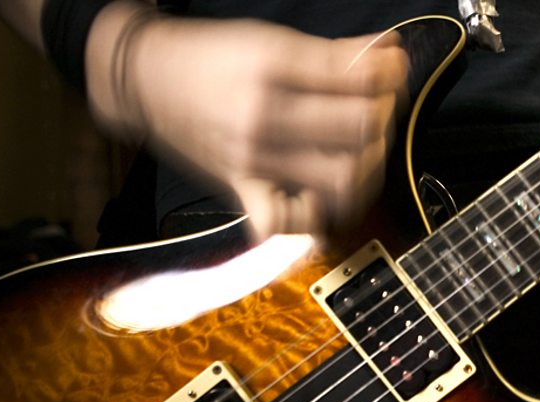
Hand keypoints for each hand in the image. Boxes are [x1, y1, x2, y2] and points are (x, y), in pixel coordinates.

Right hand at [87, 2, 408, 242]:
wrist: (144, 81)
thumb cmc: (208, 59)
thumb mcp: (269, 40)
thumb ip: (333, 52)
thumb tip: (387, 52)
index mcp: (272, 69)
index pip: (358, 79)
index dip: (391, 74)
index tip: (394, 70)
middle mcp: (264, 117)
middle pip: (359, 129)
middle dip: (383, 117)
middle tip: (379, 109)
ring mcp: (255, 159)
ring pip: (341, 179)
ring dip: (367, 167)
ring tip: (364, 153)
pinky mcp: (243, 189)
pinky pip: (285, 223)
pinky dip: (313, 222)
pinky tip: (325, 201)